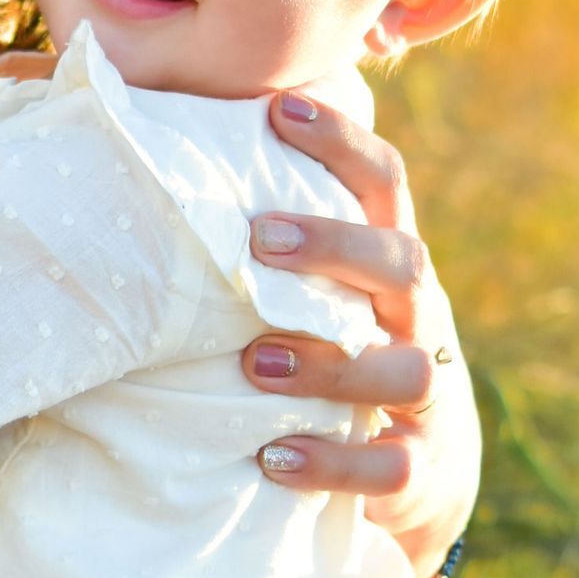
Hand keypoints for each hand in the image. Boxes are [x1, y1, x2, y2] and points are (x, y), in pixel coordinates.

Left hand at [242, 90, 478, 577]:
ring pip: (404, 370)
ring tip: (253, 364)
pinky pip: (390, 467)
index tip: (279, 108)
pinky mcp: (417, 468)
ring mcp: (425, 397)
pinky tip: (274, 455)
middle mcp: (417, 320)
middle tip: (256, 238)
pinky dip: (333, 462)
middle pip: (402, 264)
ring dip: (328, 364)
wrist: (415, 469)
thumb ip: (264, 246)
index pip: (383, 185)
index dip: (341, 143)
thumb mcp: (320, 294)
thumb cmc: (335, 351)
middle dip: (332, 246)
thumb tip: (152, 157)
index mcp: (387, 266)